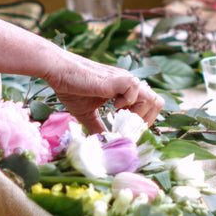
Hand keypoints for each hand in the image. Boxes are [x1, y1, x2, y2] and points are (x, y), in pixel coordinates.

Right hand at [44, 49, 163, 133]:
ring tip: (120, 117)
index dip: (143, 121)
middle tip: (127, 127)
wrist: (58, 71)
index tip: (126, 130)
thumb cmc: (70, 88)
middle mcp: (128, 83)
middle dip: (145, 120)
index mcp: (124, 90)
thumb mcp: (87, 113)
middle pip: (157, 102)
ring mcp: (124, 79)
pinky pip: (135, 88)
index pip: (149, 105)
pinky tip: (113, 105)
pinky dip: (128, 101)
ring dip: (139, 113)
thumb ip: (98, 127)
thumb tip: (103, 144)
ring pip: (151, 97)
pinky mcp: (116, 78)